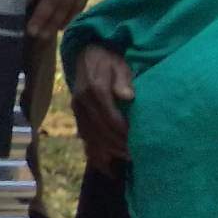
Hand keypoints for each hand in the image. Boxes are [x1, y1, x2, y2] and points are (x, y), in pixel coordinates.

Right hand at [70, 44, 135, 173]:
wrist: (87, 52)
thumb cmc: (109, 59)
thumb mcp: (119, 64)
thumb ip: (123, 80)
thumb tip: (127, 96)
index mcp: (94, 90)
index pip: (112, 119)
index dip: (126, 133)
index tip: (141, 142)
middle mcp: (82, 102)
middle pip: (101, 131)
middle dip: (119, 145)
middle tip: (137, 155)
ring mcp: (77, 109)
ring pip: (91, 136)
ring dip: (109, 150)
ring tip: (126, 158)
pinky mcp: (76, 113)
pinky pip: (83, 136)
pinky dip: (94, 152)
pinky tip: (105, 165)